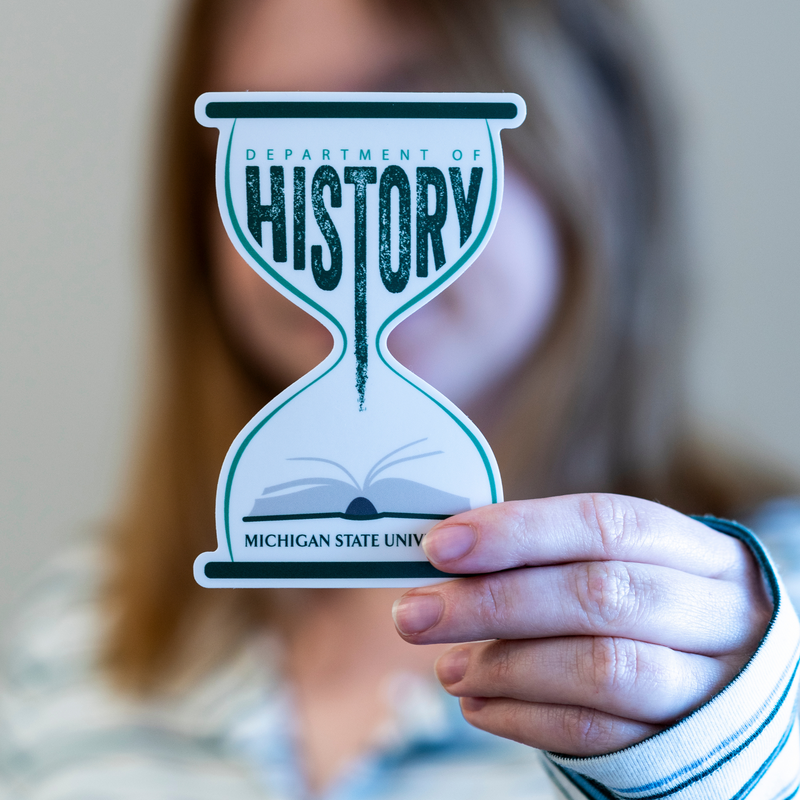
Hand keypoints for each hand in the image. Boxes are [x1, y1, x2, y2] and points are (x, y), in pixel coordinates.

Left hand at [392, 494, 772, 755]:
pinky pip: (599, 737)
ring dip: (507, 666)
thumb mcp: (624, 569)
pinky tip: (477, 706)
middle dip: (494, 603)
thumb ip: (550, 559)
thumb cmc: (653, 611)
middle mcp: (714, 610)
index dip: (517, 531)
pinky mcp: (685, 747)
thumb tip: (447, 557)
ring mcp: (709, 684)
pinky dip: (525, 720)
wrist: (731, 686)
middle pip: (599, 596)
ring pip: (603, 668)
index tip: (439, 546)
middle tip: (414, 614)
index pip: (603, 523)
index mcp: (693, 549)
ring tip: (447, 669)